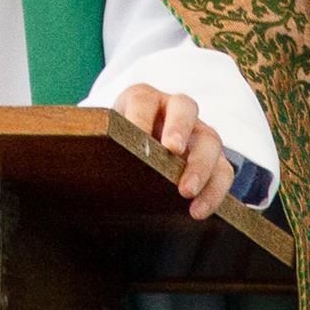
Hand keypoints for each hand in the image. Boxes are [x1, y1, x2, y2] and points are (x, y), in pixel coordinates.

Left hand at [113, 85, 233, 220]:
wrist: (136, 153)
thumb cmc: (118, 145)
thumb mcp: (107, 139)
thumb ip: (102, 146)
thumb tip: (84, 171)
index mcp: (143, 99)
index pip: (143, 98)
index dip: (140, 115)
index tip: (137, 135)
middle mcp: (175, 109)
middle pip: (185, 107)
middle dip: (179, 128)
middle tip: (171, 151)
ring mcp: (198, 132)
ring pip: (211, 139)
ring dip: (200, 165)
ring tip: (185, 192)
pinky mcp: (214, 158)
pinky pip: (224, 170)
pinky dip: (215, 190)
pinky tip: (198, 210)